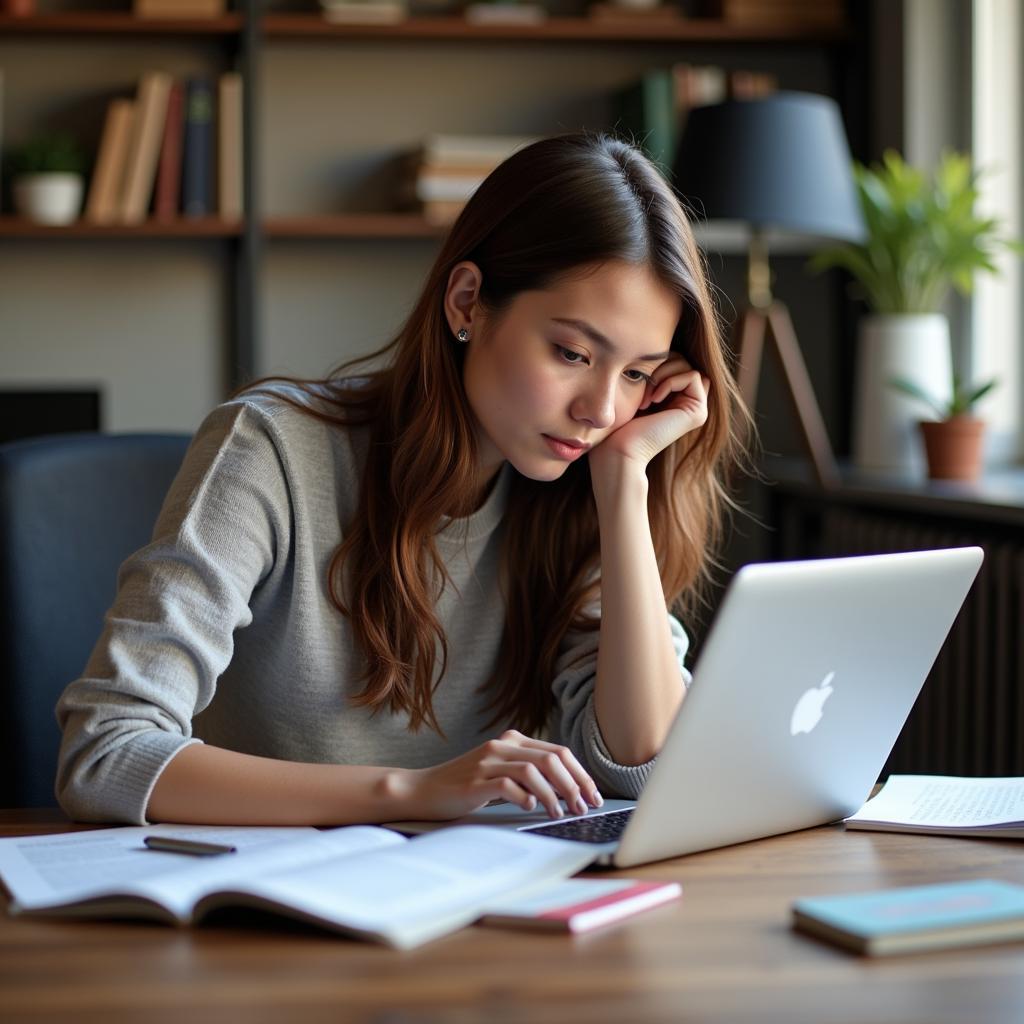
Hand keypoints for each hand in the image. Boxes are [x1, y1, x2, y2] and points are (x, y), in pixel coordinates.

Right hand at [394, 730, 602, 821]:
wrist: (423, 790)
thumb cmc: (466, 785)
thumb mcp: (501, 772)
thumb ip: (530, 773)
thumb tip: (571, 790)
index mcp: (513, 740)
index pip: (559, 752)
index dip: (580, 774)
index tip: (593, 796)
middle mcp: (502, 746)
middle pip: (552, 759)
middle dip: (574, 785)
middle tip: (584, 807)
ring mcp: (488, 762)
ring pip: (535, 771)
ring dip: (554, 795)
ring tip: (561, 814)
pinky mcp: (476, 781)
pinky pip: (509, 785)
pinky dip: (525, 797)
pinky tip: (531, 808)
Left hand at [590, 354, 709, 473]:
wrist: (619, 450)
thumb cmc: (618, 423)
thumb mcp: (635, 389)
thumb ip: (650, 371)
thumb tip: (657, 345)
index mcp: (676, 397)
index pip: (675, 359)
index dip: (658, 362)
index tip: (639, 381)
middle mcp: (690, 403)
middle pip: (683, 359)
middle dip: (660, 365)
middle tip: (643, 389)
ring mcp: (697, 409)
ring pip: (688, 365)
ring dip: (663, 374)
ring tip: (646, 396)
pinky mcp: (698, 413)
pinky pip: (692, 376)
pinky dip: (670, 381)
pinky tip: (653, 400)